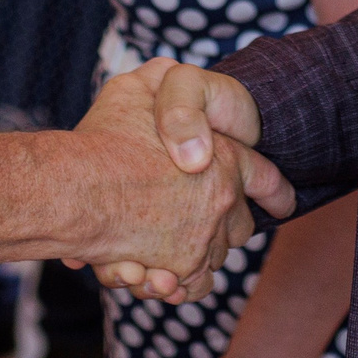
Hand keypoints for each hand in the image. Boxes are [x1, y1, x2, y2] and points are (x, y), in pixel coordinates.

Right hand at [64, 61, 278, 299]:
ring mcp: (203, 240)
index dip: (275, 189)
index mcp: (225, 159)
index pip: (267, 178)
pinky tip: (159, 273)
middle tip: (201, 219)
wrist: (74, 190)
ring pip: (213, 256)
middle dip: (226, 223)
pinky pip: (192, 284)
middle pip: (240, 224)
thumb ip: (160, 80)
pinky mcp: (179, 271)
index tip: (283, 200)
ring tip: (168, 247)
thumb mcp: (135, 87)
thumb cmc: (103, 139)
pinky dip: (180, 282)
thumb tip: (168, 73)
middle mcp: (222, 204)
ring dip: (196, 253)